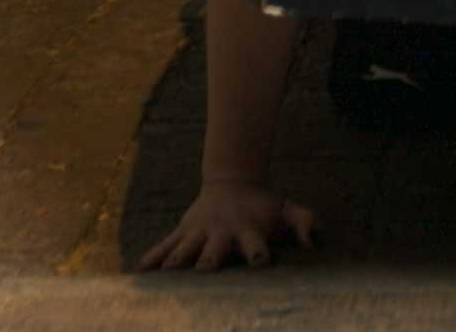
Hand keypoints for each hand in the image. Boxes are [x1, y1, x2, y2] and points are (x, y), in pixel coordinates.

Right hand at [138, 179, 318, 269]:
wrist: (231, 182)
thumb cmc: (262, 205)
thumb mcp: (285, 209)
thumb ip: (305, 221)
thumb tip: (316, 241)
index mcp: (247, 230)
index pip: (255, 245)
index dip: (258, 253)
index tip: (258, 261)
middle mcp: (221, 232)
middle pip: (214, 249)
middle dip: (209, 260)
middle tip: (203, 271)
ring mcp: (199, 232)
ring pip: (185, 248)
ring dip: (176, 260)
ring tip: (165, 274)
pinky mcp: (183, 232)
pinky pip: (164, 245)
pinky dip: (152, 257)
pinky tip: (139, 272)